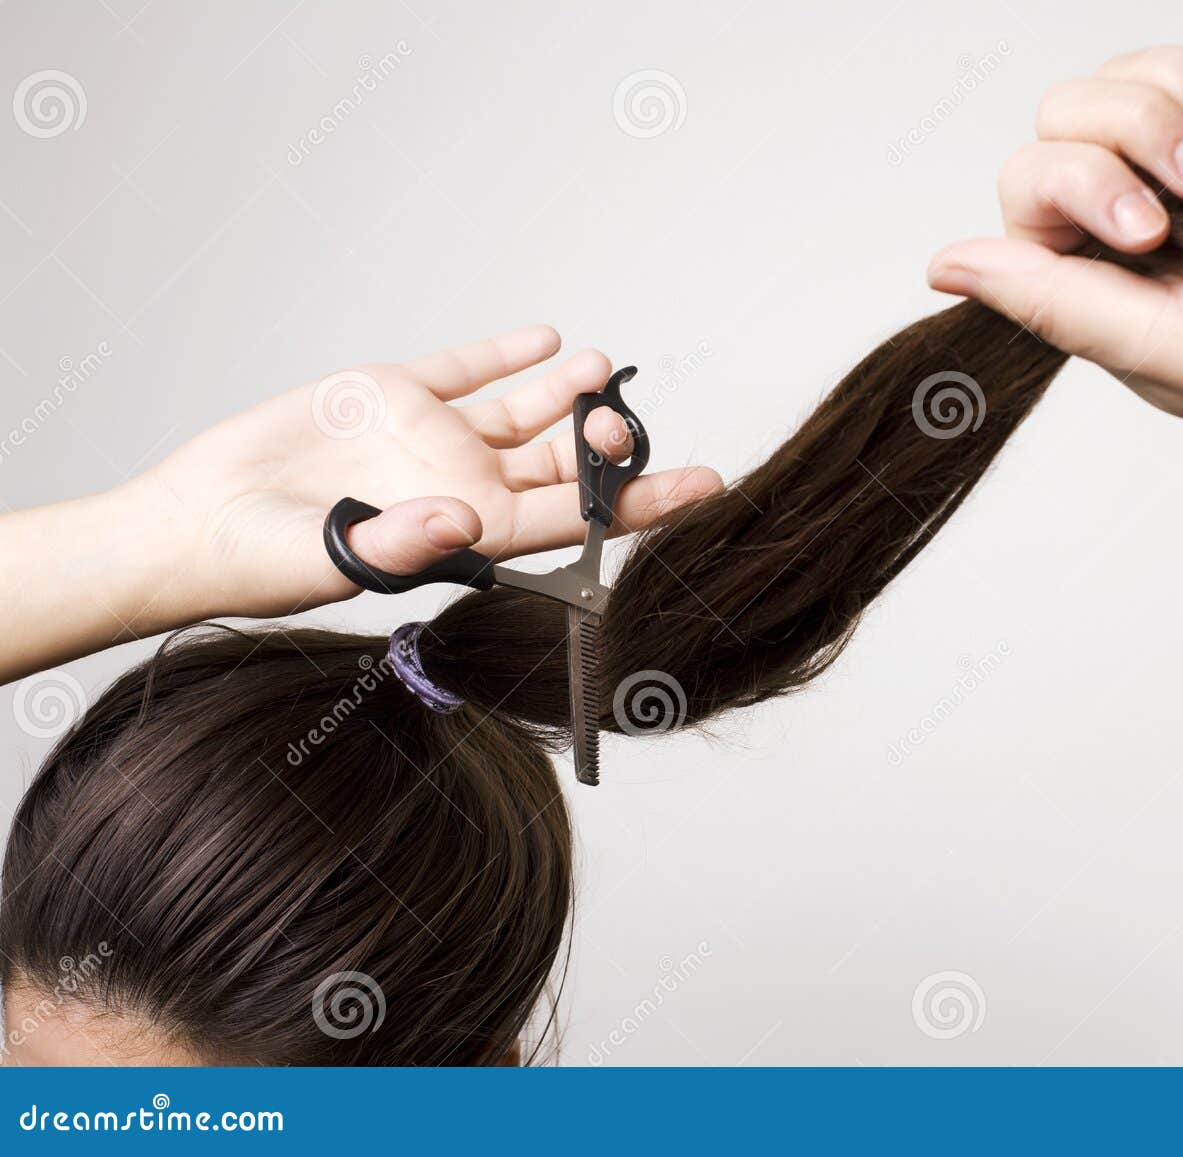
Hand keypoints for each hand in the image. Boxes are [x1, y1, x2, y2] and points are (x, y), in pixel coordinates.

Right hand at [129, 326, 722, 619]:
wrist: (196, 521)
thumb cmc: (265, 563)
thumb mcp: (335, 558)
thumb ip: (404, 539)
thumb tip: (465, 516)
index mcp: (468, 534)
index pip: (574, 521)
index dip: (642, 504)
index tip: (706, 486)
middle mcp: (464, 485)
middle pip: (562, 466)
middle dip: (605, 446)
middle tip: (627, 421)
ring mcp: (432, 439)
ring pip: (522, 414)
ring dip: (566, 392)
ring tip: (604, 367)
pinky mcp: (392, 396)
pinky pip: (462, 370)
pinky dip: (502, 354)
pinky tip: (544, 338)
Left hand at [927, 47, 1182, 487]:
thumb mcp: (1150, 344)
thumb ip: (1048, 299)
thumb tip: (941, 266)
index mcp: (1078, 273)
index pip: (1032, 175)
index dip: (1085, 179)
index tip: (1153, 234)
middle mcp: (1121, 220)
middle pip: (1077, 105)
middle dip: (1143, 122)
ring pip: (1152, 72)